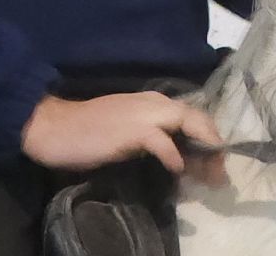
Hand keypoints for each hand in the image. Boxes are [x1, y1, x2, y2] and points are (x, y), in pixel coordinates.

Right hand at [20, 92, 227, 184]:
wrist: (54, 126)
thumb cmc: (88, 131)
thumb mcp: (128, 132)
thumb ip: (153, 138)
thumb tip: (178, 157)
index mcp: (154, 102)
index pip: (191, 115)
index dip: (208, 137)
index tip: (215, 162)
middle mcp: (154, 103)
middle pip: (196, 117)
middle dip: (213, 143)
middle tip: (220, 171)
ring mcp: (143, 114)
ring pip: (187, 122)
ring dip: (203, 148)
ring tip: (210, 173)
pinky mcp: (131, 131)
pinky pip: (160, 141)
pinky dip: (173, 155)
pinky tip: (177, 169)